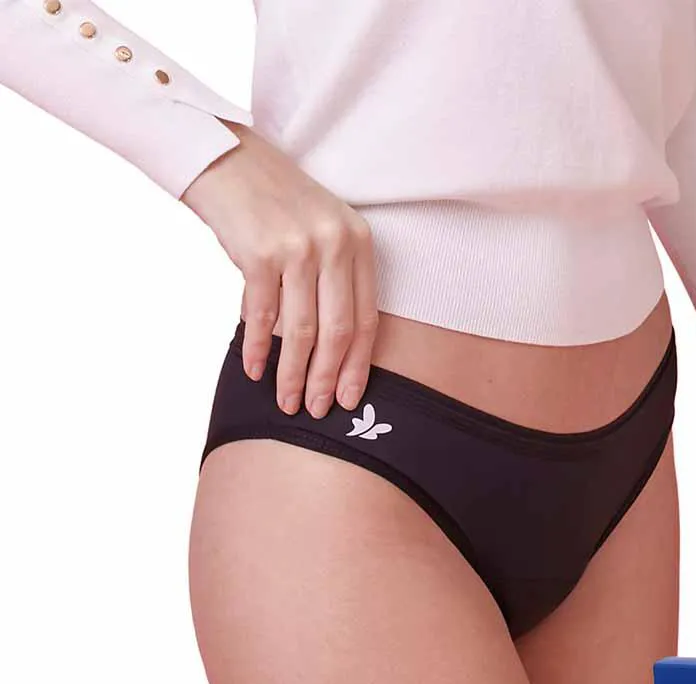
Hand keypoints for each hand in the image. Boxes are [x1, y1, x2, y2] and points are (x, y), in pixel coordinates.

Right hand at [180, 122, 378, 417]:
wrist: (221, 155)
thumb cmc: (272, 200)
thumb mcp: (319, 229)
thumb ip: (331, 278)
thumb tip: (329, 349)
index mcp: (357, 241)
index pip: (367, 318)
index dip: (359, 365)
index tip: (352, 397)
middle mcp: (334, 243)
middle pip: (339, 331)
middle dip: (328, 379)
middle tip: (318, 410)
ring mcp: (298, 247)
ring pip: (302, 330)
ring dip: (292, 374)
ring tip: (286, 402)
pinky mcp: (260, 251)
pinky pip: (262, 315)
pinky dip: (258, 348)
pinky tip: (253, 370)